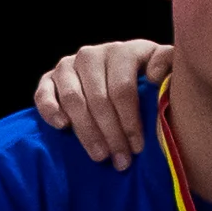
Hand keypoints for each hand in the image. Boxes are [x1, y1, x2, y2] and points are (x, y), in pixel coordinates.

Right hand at [32, 40, 171, 169]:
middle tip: (120, 160)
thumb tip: (156, 76)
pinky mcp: (49, 78)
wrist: (120, 78)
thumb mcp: (165, 71)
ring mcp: (68, 65)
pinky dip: (50, 111)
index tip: (138, 147)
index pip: (123, 89)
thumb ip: (168, 65)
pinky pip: (43, 95)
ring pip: (73, 100)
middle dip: (111, 134)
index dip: (130, 121)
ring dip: (86, 132)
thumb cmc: (146, 81)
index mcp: (123, 51)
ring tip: (99, 156)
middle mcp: (92, 54)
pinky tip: (62, 127)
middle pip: (98, 99)